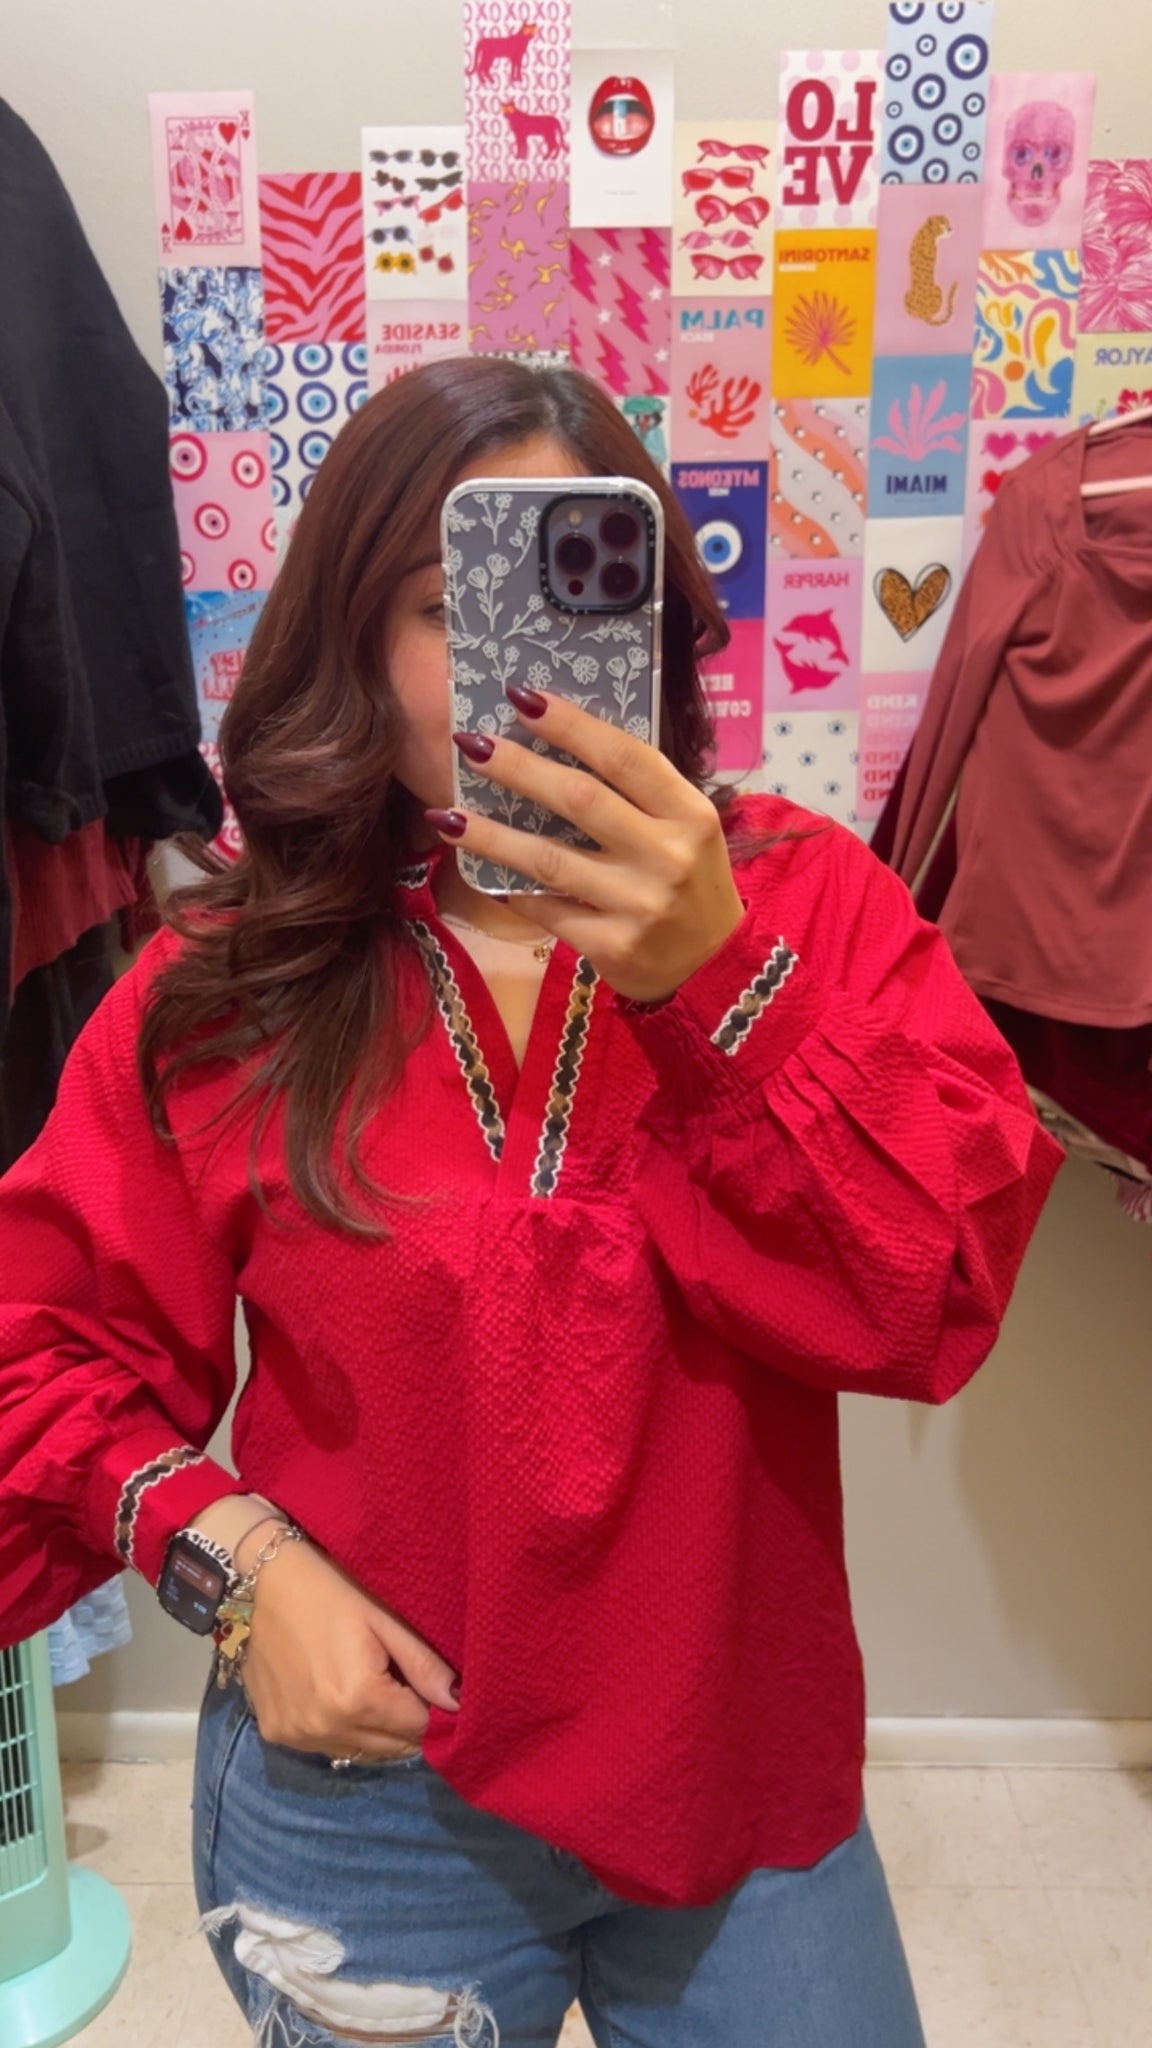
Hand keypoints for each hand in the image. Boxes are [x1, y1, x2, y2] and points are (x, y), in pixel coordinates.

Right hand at [239, 1536, 459, 1761]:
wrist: (270, 1578)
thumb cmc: (335, 1589)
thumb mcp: (385, 1619)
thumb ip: (423, 1665)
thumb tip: (459, 1702)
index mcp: (358, 1699)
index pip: (417, 1729)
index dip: (428, 1707)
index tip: (423, 1682)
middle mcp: (326, 1728)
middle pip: (390, 1747)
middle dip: (403, 1722)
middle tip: (398, 1684)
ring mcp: (297, 1735)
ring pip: (359, 1752)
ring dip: (372, 1730)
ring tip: (367, 1688)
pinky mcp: (275, 1732)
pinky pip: (324, 1746)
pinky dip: (338, 1730)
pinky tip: (334, 1694)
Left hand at [429, 686, 744, 1003]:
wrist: (713, 968)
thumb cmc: (691, 883)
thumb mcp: (686, 829)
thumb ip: (639, 792)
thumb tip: (556, 741)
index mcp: (689, 813)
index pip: (625, 757)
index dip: (571, 725)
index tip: (521, 697)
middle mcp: (667, 855)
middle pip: (579, 800)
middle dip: (518, 768)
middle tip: (470, 744)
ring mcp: (639, 904)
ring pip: (549, 859)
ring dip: (490, 834)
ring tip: (444, 815)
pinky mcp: (612, 945)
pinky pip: (547, 908)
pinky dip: (511, 889)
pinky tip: (481, 873)